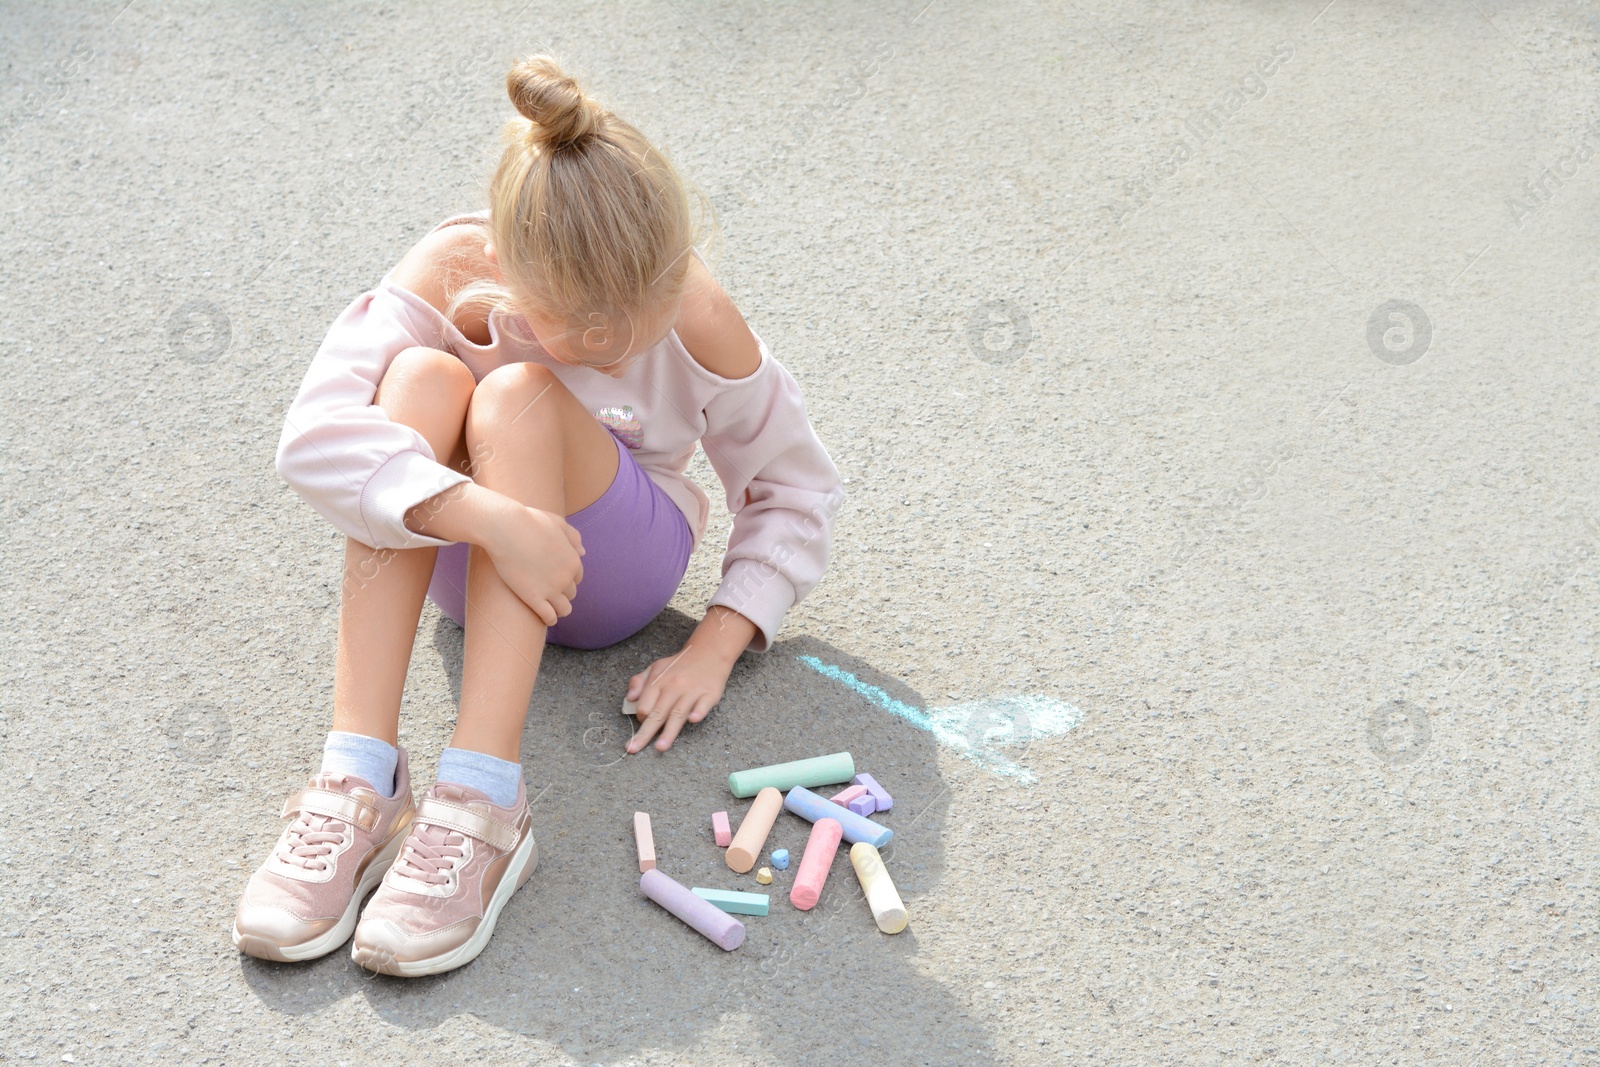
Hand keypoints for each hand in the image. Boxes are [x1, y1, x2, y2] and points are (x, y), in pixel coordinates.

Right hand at [481, 502, 584, 626]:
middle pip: (571, 593)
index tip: (554, 578)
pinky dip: (549, 619)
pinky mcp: (534, 598)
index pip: (577, 578)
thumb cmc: (529, 521)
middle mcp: (566, 577)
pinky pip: (549, 617)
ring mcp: (551, 590)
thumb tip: (583, 552)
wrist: (506, 529)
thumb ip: (573, 537)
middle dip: (561, 592)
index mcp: (573, 560)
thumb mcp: (558, 523)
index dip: (566, 578)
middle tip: (546, 591)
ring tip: (548, 607)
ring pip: (564, 609)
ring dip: (558, 609)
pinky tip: (543, 617)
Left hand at [625, 643, 731, 752]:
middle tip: (634, 748)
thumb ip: (639, 682)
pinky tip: (692, 720)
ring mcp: (692, 691)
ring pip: (678, 714)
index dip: (640, 717)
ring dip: (668, 732)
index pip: (644, 704)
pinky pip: (703, 705)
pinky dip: (698, 712)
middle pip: (657, 713)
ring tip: (660, 747)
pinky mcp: (709, 694)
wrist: (708, 652)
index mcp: (659, 681)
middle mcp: (674, 686)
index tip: (644, 721)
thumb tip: (629, 699)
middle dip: (645, 733)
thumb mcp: (656, 667)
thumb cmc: (680, 665)